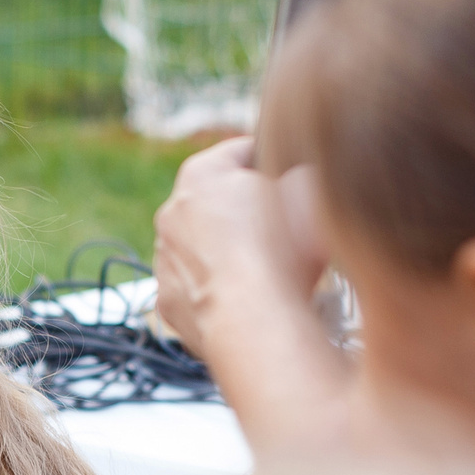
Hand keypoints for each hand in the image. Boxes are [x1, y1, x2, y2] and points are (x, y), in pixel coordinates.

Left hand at [151, 137, 327, 357]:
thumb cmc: (283, 255)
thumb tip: (295, 177)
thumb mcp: (310, 195)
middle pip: (219, 198)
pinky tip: (246, 297)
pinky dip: (217, 287)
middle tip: (285, 230)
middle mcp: (172, 210)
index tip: (293, 180)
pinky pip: (196, 283)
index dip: (276, 163)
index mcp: (203, 172)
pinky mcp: (166, 299)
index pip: (244, 150)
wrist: (254, 324)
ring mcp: (164, 257)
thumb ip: (299, 174)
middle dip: (249, 209)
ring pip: (203, 243)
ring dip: (229, 250)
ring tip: (267, 269)